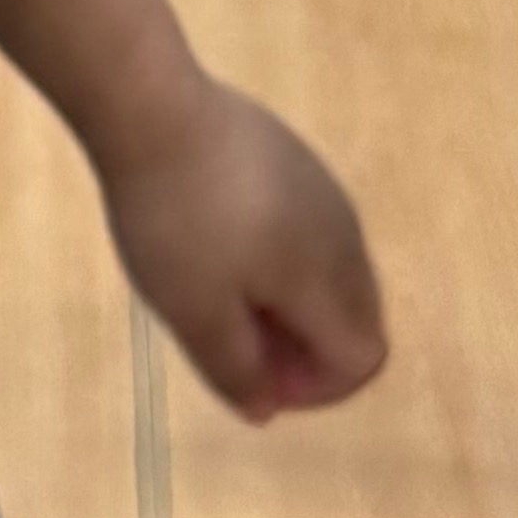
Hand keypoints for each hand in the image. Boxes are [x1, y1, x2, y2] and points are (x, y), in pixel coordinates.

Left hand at [99, 72, 387, 422]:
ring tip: (220, 295)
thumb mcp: (194, 312)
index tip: (252, 376)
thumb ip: (237, 370)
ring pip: (334, 274)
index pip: (364, 359)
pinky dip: (283, 261)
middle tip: (235, 342)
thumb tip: (267, 408)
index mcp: (329, 279)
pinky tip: (221, 242)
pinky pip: (311, 233)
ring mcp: (325, 191)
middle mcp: (345, 236)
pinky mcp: (296, 160)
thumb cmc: (176, 220)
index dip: (317, 390)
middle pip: (357, 318)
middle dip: (307, 350)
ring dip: (293, 305)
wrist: (154, 108)